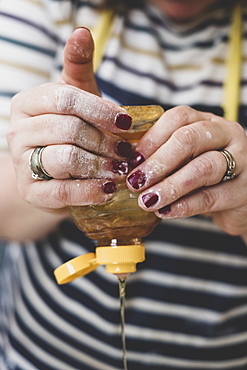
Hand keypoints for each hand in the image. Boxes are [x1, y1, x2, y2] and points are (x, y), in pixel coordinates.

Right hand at [7, 28, 131, 212]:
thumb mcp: (75, 98)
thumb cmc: (70, 130)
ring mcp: (22, 163)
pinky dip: (90, 192)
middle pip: (68, 129)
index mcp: (29, 103)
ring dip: (100, 165)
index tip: (127, 123)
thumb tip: (81, 32)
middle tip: (128, 151)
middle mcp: (19, 131)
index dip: (100, 110)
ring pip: (65, 159)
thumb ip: (78, 67)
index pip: (65, 99)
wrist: (53, 171)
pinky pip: (62, 192)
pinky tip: (109, 191)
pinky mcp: (32, 192)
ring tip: (122, 169)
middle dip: (104, 141)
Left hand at [127, 106, 246, 236]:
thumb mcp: (185, 159)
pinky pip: (211, 197)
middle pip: (189, 139)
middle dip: (158, 162)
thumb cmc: (205, 175)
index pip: (178, 118)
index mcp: (206, 121)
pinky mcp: (243, 191)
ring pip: (204, 168)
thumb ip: (162, 156)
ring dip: (170, 185)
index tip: (131, 160)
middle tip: (135, 182)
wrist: (241, 198)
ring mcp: (240, 161)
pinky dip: (185, 205)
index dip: (151, 138)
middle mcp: (225, 135)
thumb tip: (123, 166)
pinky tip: (166, 212)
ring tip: (147, 200)